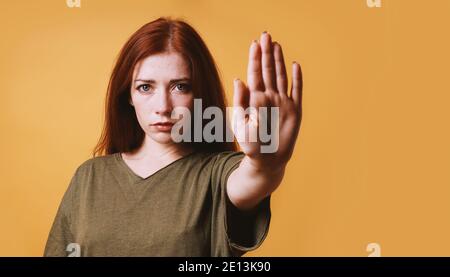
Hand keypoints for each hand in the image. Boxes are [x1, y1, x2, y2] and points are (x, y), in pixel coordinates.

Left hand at [232, 32, 302, 168]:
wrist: (267, 161)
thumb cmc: (250, 145)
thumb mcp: (241, 123)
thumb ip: (240, 102)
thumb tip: (238, 80)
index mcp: (255, 99)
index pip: (254, 74)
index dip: (255, 58)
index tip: (255, 43)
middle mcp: (269, 97)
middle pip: (268, 71)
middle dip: (266, 53)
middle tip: (266, 35)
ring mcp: (282, 103)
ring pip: (281, 76)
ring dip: (279, 61)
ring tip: (277, 45)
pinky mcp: (294, 111)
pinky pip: (296, 91)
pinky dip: (296, 78)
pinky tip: (295, 65)